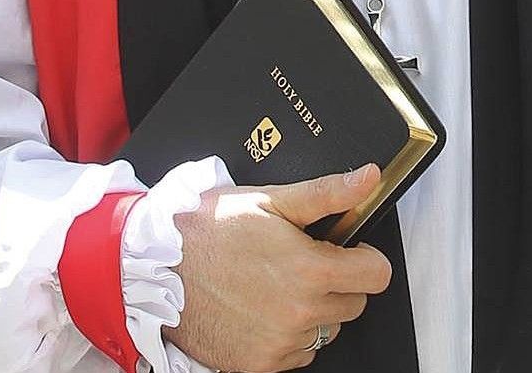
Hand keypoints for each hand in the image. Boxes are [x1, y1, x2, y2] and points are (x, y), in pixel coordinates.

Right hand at [171, 163, 391, 371]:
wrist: (154, 269)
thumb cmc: (210, 230)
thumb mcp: (272, 200)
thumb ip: (328, 192)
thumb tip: (368, 177)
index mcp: (310, 270)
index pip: (377, 275)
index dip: (365, 257)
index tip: (348, 250)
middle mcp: (299, 313)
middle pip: (354, 304)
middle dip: (339, 282)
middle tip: (305, 262)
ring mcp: (279, 343)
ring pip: (326, 329)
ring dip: (314, 311)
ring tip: (278, 284)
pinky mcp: (258, 365)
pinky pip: (298, 354)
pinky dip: (289, 335)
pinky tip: (264, 308)